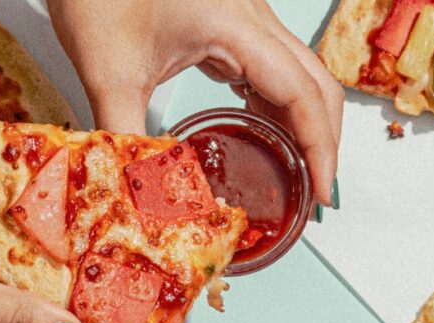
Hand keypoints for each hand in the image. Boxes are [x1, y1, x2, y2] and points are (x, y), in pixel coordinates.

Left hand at [47, 0, 342, 205]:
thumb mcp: (108, 75)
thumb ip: (128, 140)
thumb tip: (141, 195)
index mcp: (233, 25)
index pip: (301, 93)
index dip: (320, 147)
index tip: (321, 193)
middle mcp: (251, 16)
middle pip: (316, 82)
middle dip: (325, 140)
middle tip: (316, 194)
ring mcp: (245, 17)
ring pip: (302, 73)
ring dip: (308, 124)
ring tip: (300, 175)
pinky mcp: (231, 23)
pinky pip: (273, 67)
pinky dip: (282, 107)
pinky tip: (270, 139)